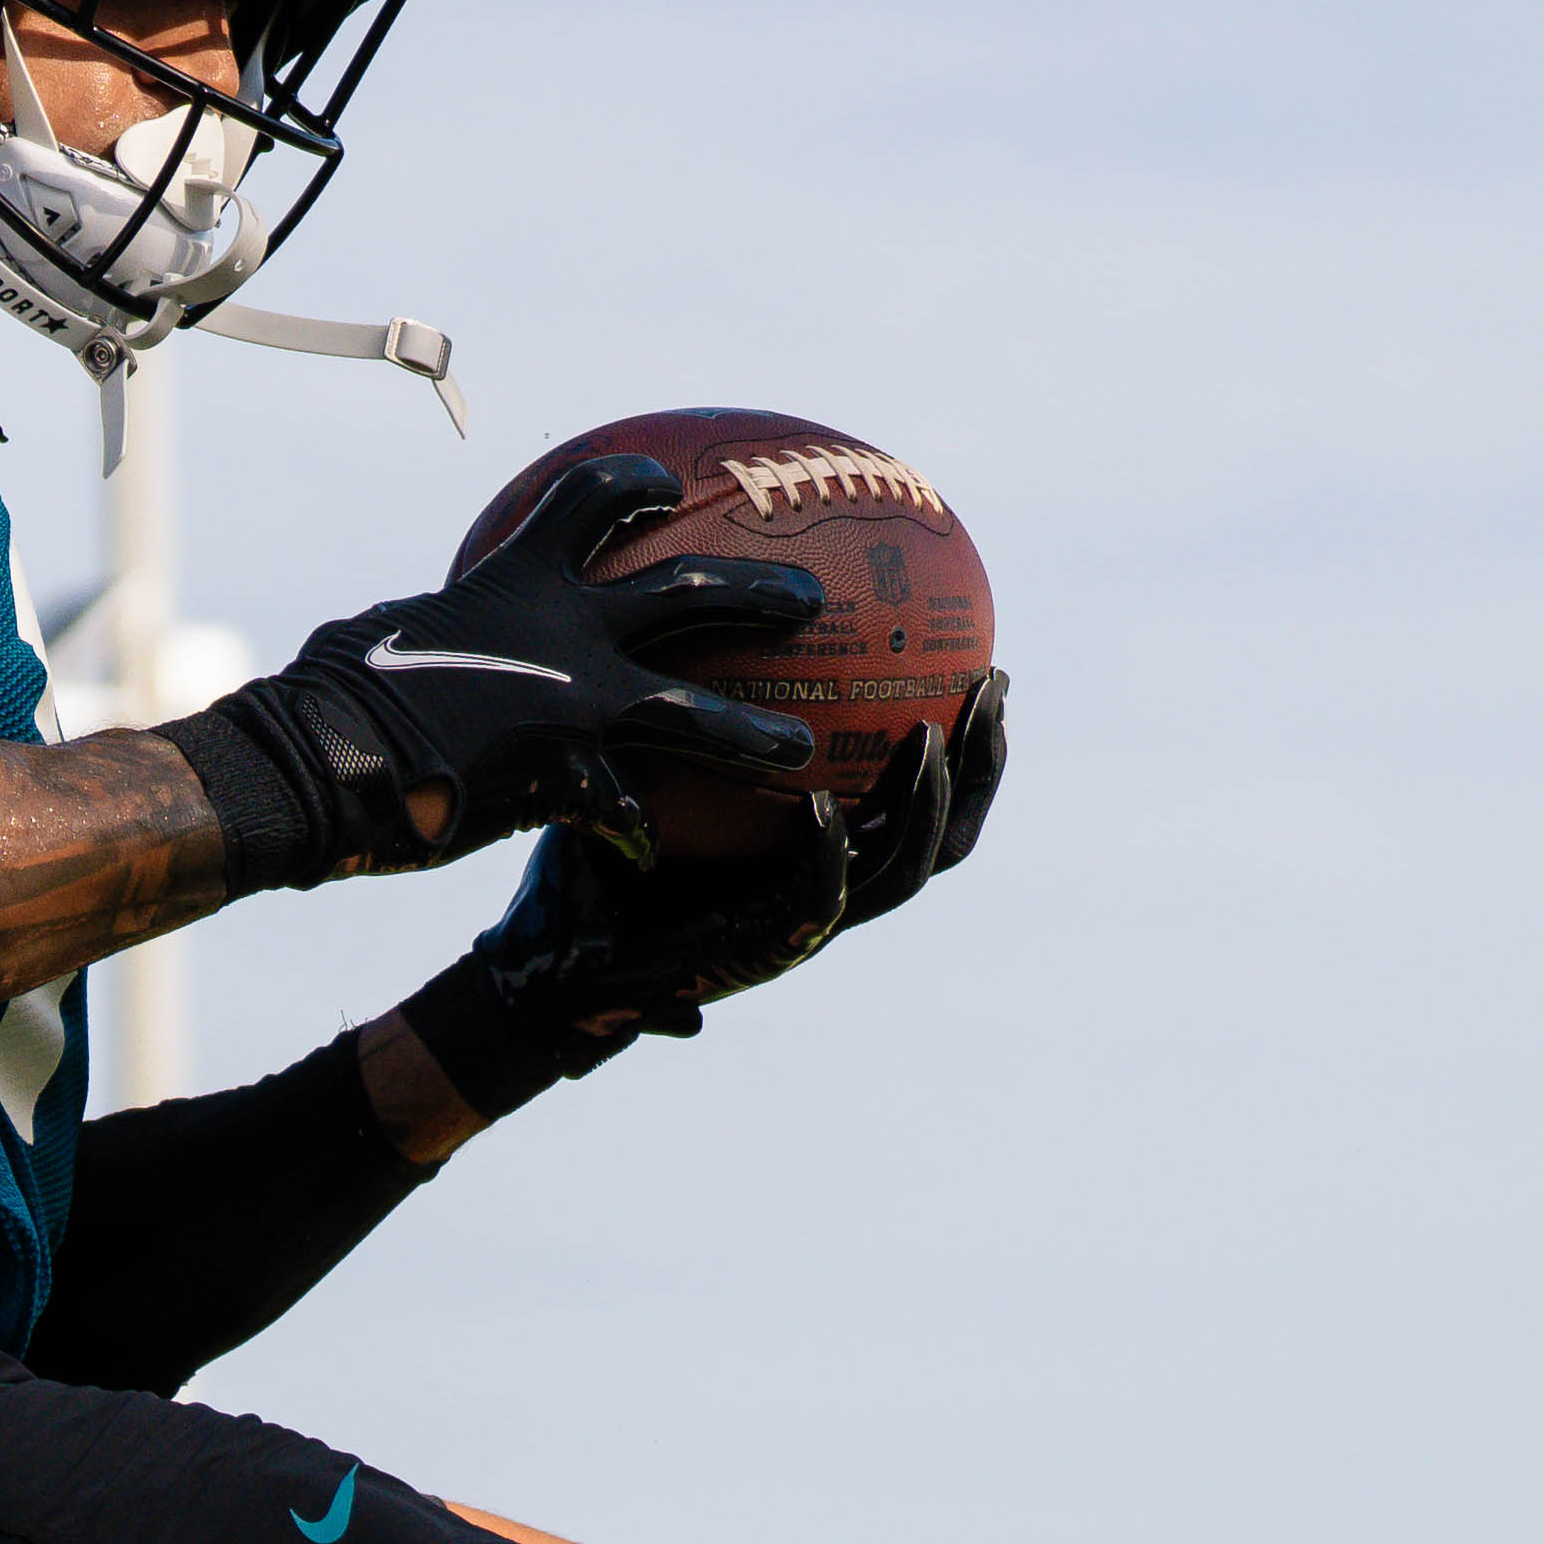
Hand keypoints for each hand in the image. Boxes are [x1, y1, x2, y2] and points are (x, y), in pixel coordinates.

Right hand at [186, 453, 815, 880]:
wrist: (317, 758)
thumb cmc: (331, 694)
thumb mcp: (393, 632)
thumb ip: (447, 627)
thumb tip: (439, 624)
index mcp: (515, 579)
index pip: (590, 503)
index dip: (636, 487)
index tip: (673, 487)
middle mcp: (561, 631)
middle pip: (685, 593)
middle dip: (756, 591)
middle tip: (811, 599)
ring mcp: (570, 705)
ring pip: (691, 711)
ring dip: (751, 730)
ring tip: (799, 748)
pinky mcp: (562, 779)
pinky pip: (620, 812)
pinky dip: (634, 832)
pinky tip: (646, 854)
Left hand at [395, 676, 1013, 1116]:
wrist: (549, 963)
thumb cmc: (595, 858)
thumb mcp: (647, 759)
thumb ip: (673, 694)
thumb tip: (668, 580)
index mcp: (821, 846)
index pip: (923, 795)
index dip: (970, 742)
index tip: (989, 664)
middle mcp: (826, 884)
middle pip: (945, 832)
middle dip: (980, 764)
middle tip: (994, 685)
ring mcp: (797, 925)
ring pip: (900, 872)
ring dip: (922, 806)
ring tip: (930, 737)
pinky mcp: (753, 956)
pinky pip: (808, 907)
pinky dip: (823, 861)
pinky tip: (821, 809)